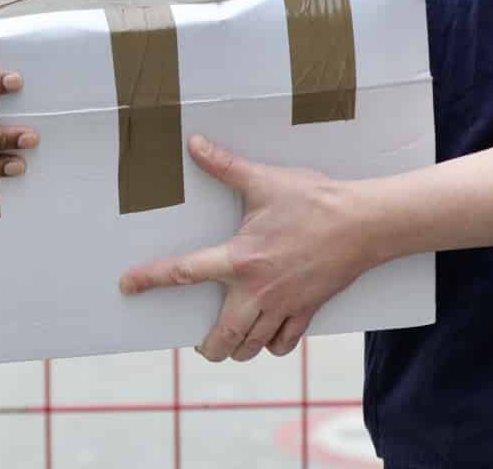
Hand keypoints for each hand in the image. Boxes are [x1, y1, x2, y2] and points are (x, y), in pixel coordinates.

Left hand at [119, 136, 374, 361]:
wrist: (364, 223)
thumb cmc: (314, 200)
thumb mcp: (265, 180)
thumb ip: (225, 165)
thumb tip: (194, 143)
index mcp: (241, 258)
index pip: (185, 272)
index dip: (151, 279)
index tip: (127, 286)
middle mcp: (258, 290)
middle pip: (223, 335)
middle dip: (207, 345)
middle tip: (198, 341)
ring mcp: (284, 305)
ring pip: (252, 345)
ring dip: (237, 348)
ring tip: (228, 342)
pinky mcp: (308, 311)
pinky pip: (285, 343)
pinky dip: (272, 344)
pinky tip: (267, 335)